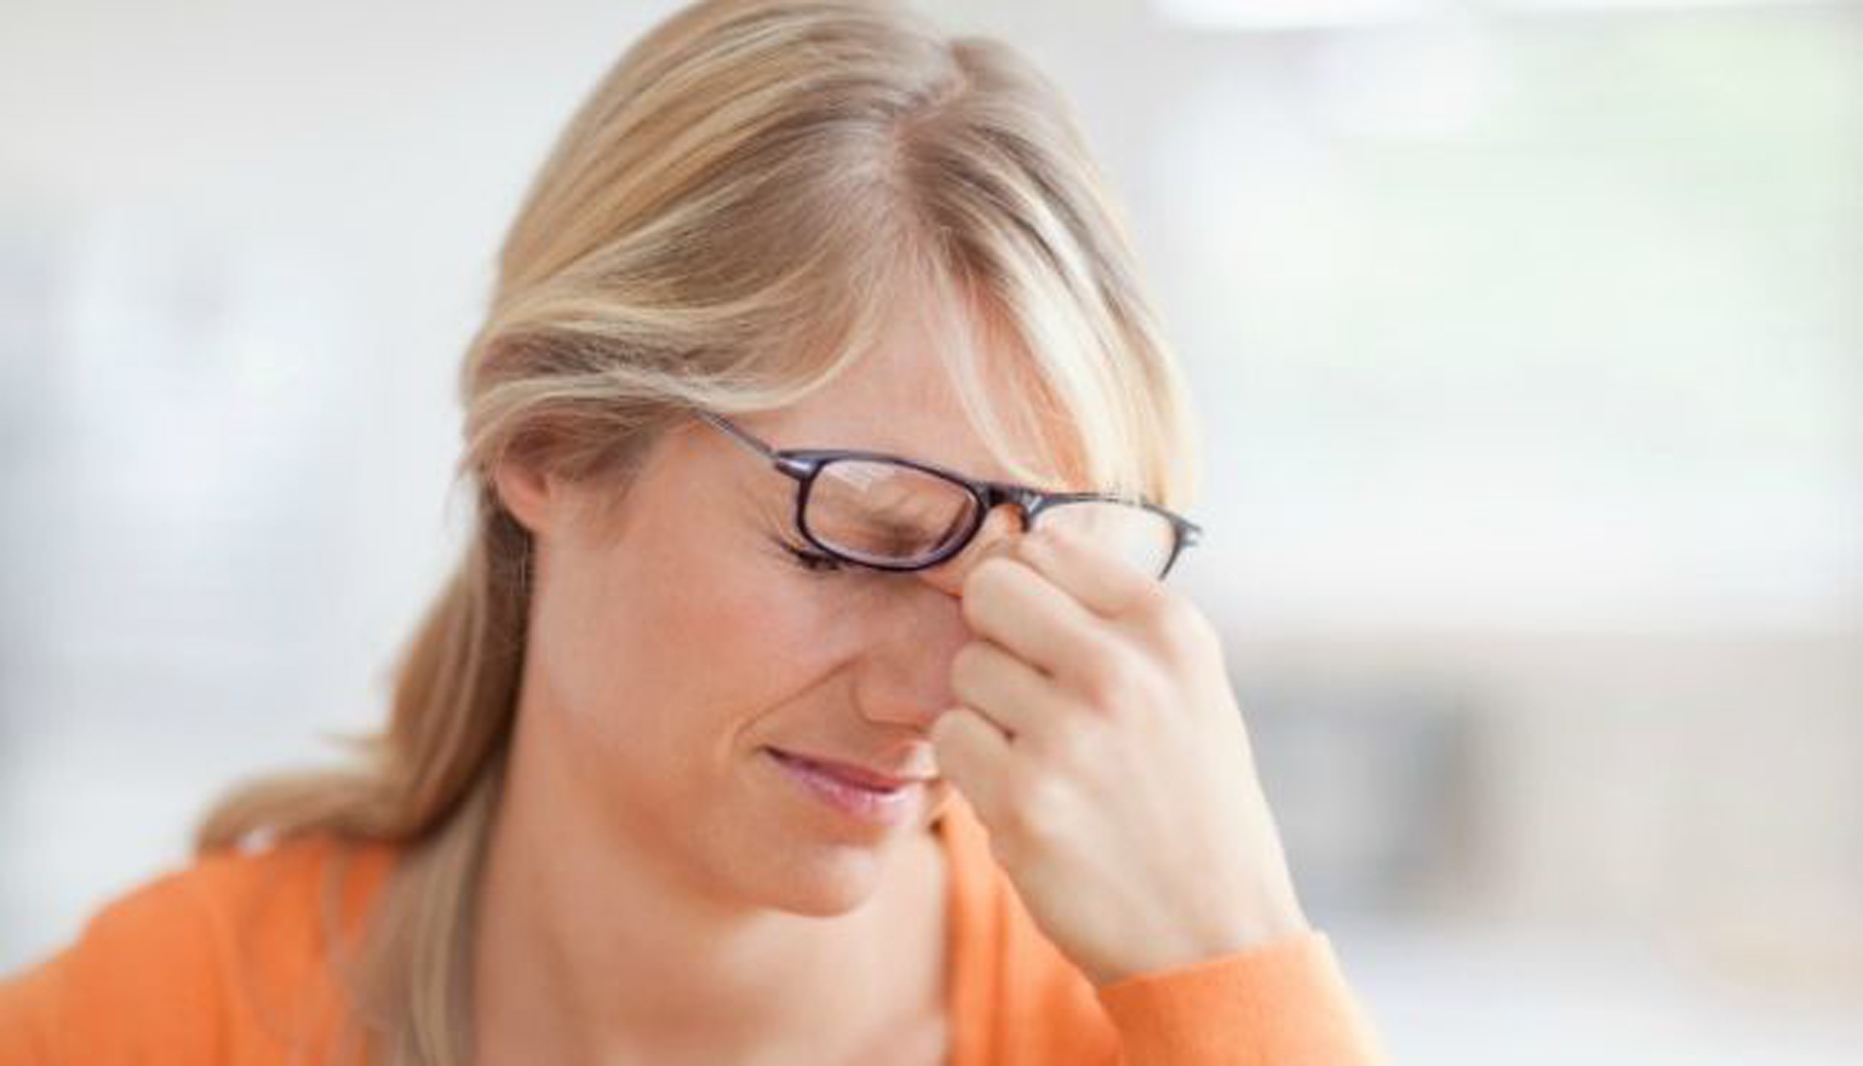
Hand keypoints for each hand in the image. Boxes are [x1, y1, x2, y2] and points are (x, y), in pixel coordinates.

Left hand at [929, 525, 1310, 987]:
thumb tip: (1010, 548)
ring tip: (1046, 759)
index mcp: (1169, 628)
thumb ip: (1110, 617)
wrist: (1216, 933)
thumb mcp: (1188, 685)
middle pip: (991, 590)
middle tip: (1027, 692)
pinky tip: (1030, 798)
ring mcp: (1070, 735)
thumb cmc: (1192, 801)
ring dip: (987, 713)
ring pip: (963, 669)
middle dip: (994, 636)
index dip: (1027, 589)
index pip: (1047, 546)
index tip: (1039, 634)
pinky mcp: (1025, 801)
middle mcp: (1121, 669)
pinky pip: (950, 741)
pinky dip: (976, 771)